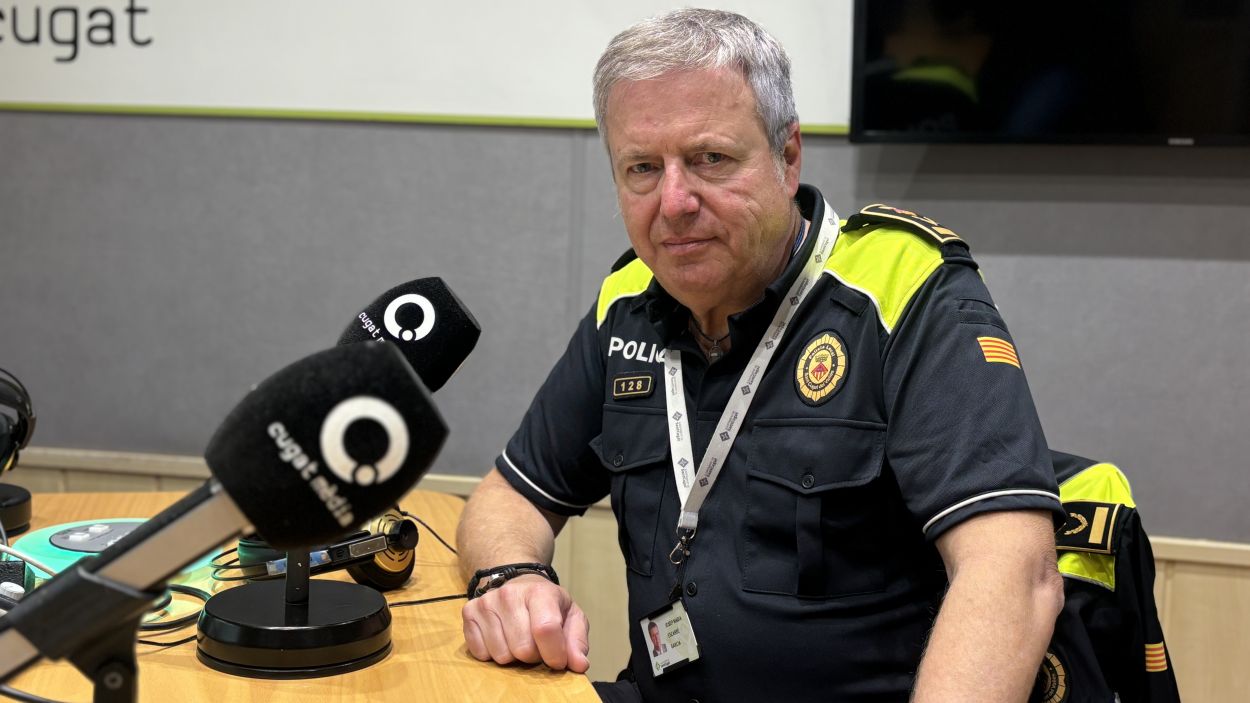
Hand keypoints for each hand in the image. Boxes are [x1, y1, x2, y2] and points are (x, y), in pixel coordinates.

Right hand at [461, 573, 590, 671]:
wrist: (518, 583)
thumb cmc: (548, 605)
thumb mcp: (571, 617)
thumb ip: (577, 641)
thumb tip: (579, 665)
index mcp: (540, 592)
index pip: (545, 629)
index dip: (554, 654)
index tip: (558, 661)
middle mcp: (510, 594)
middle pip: (523, 649)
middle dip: (533, 656)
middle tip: (536, 644)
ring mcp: (487, 603)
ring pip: (501, 655)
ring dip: (513, 656)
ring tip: (518, 639)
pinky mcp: (468, 613)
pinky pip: (480, 653)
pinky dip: (492, 653)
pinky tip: (501, 638)